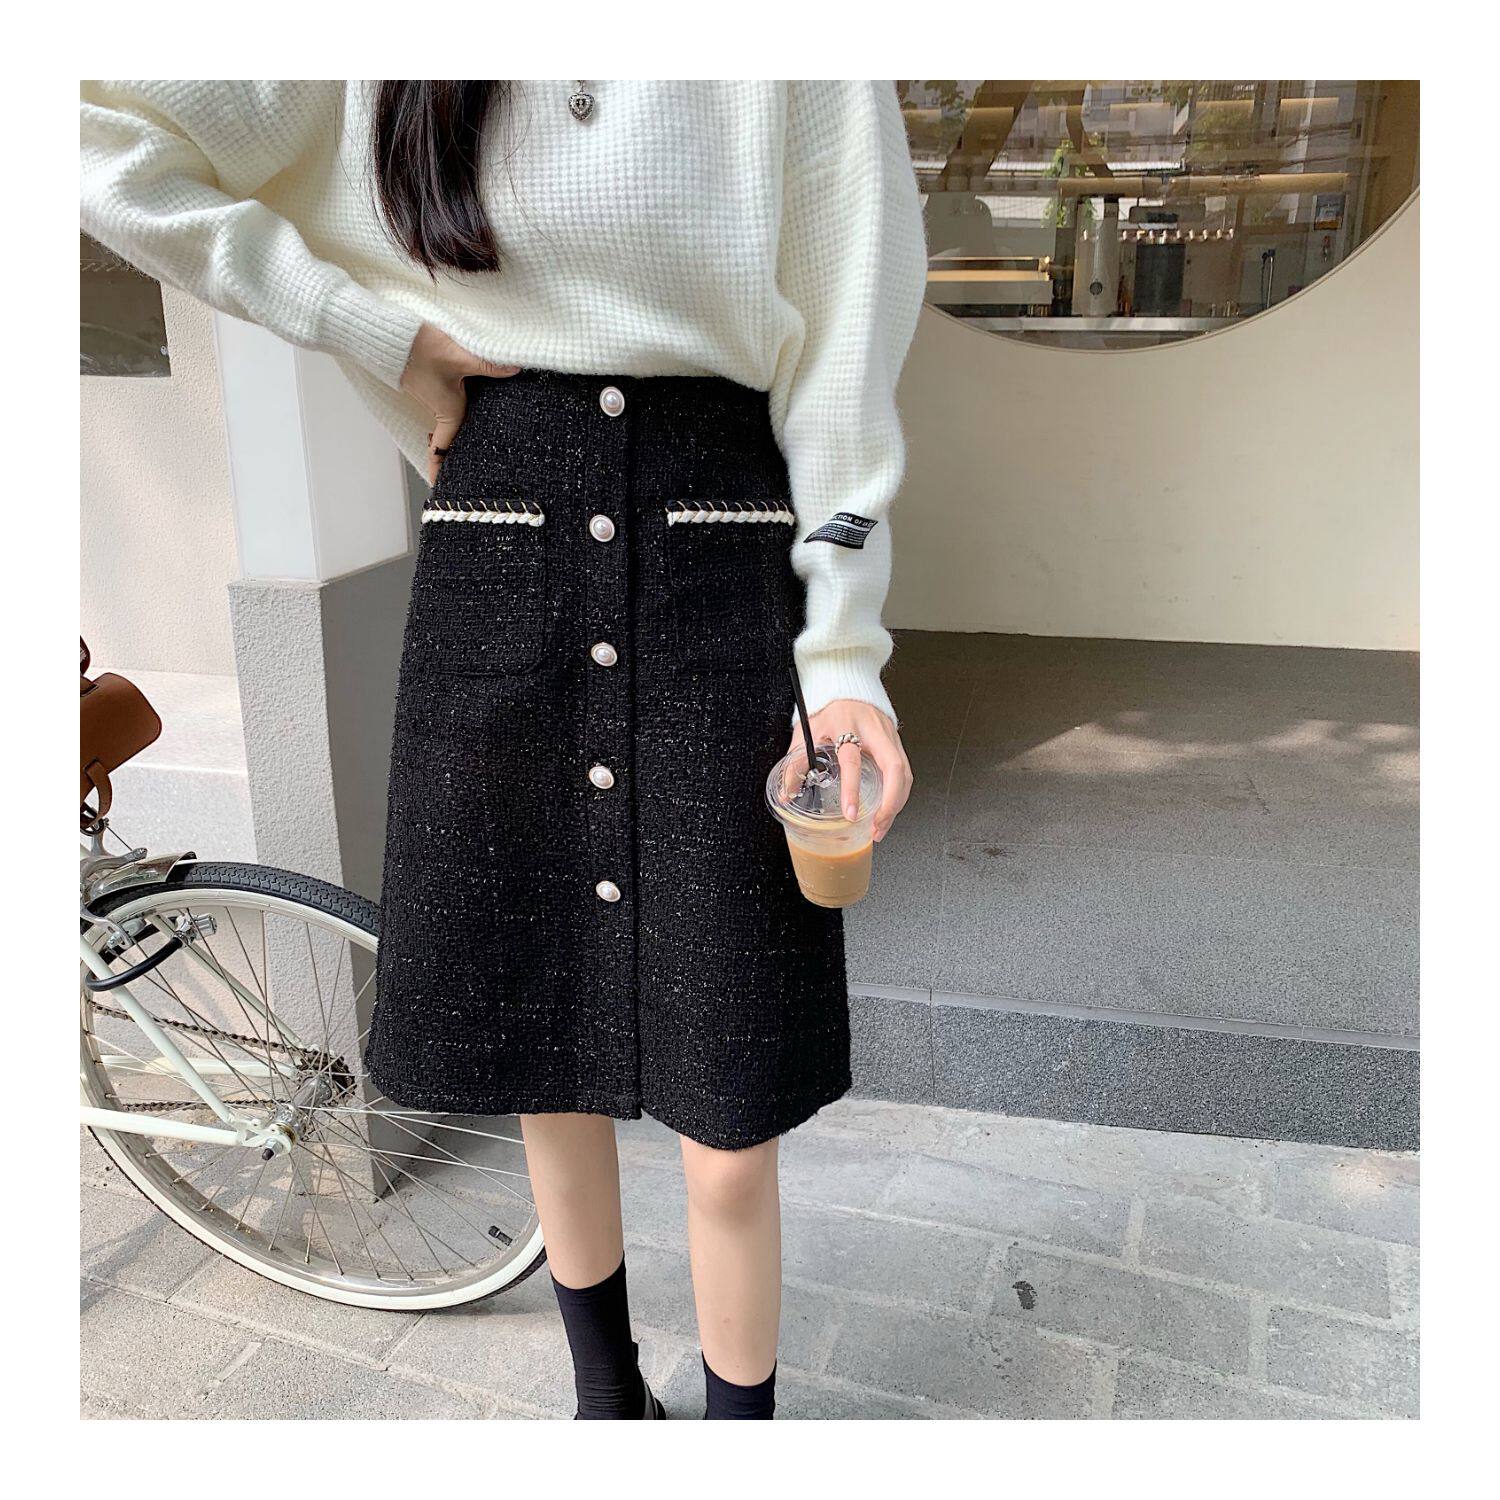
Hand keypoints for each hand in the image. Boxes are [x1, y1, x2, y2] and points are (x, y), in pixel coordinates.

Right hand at [400, 323, 519, 484]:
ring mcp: (434, 397)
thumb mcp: (461, 357)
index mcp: (447, 411)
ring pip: (450, 421)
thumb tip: (516, 368)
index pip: (443, 450)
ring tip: (472, 446)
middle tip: (468, 471)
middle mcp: (440, 408)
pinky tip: (468, 408)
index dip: (440, 471)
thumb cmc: (421, 348)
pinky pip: (446, 406)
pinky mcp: (432, 384)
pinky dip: (455, 415)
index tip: (439, 487)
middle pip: (450, 438)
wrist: (392, 332)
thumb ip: (489, 365)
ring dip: (458, 433)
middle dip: (457, 455)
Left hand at [794, 700, 911, 842]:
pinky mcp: (896, 742)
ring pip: (905, 773)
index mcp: (846, 725)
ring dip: (896, 803)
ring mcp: (889, 735)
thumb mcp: (807, 731)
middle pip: (894, 768)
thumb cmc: (826, 707)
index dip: (852, 789)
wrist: (845, 686)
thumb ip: (796, 762)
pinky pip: (905, 771)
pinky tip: (888, 809)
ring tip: (881, 826)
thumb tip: (786, 793)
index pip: (851, 760)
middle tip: (877, 827)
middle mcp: (873, 730)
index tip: (851, 813)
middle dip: (890, 803)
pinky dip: (899, 794)